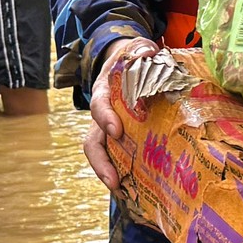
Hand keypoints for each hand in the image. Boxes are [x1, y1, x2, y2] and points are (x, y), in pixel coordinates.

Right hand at [81, 36, 162, 190]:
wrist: (129, 64)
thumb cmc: (135, 58)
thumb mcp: (137, 49)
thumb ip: (142, 50)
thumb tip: (148, 52)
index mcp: (105, 92)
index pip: (99, 106)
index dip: (105, 118)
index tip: (116, 131)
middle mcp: (103, 115)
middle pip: (94, 142)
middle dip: (101, 163)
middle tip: (113, 181)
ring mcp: (110, 130)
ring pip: (103, 155)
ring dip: (109, 174)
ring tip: (122, 193)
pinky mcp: (122, 140)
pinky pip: (118, 159)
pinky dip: (124, 174)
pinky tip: (136, 191)